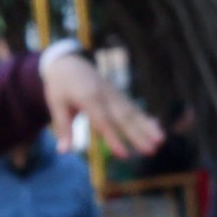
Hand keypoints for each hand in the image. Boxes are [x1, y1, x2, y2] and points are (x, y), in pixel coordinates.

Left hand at [40, 49, 164, 161]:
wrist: (68, 62)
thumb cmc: (59, 85)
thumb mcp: (56, 104)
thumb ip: (63, 128)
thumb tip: (63, 152)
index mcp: (88, 97)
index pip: (103, 122)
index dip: (114, 138)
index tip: (124, 155)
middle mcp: (106, 95)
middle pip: (124, 118)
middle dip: (139, 135)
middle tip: (151, 150)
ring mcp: (114, 94)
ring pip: (133, 112)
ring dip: (147, 127)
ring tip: (160, 141)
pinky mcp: (118, 95)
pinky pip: (133, 108)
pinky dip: (145, 118)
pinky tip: (157, 128)